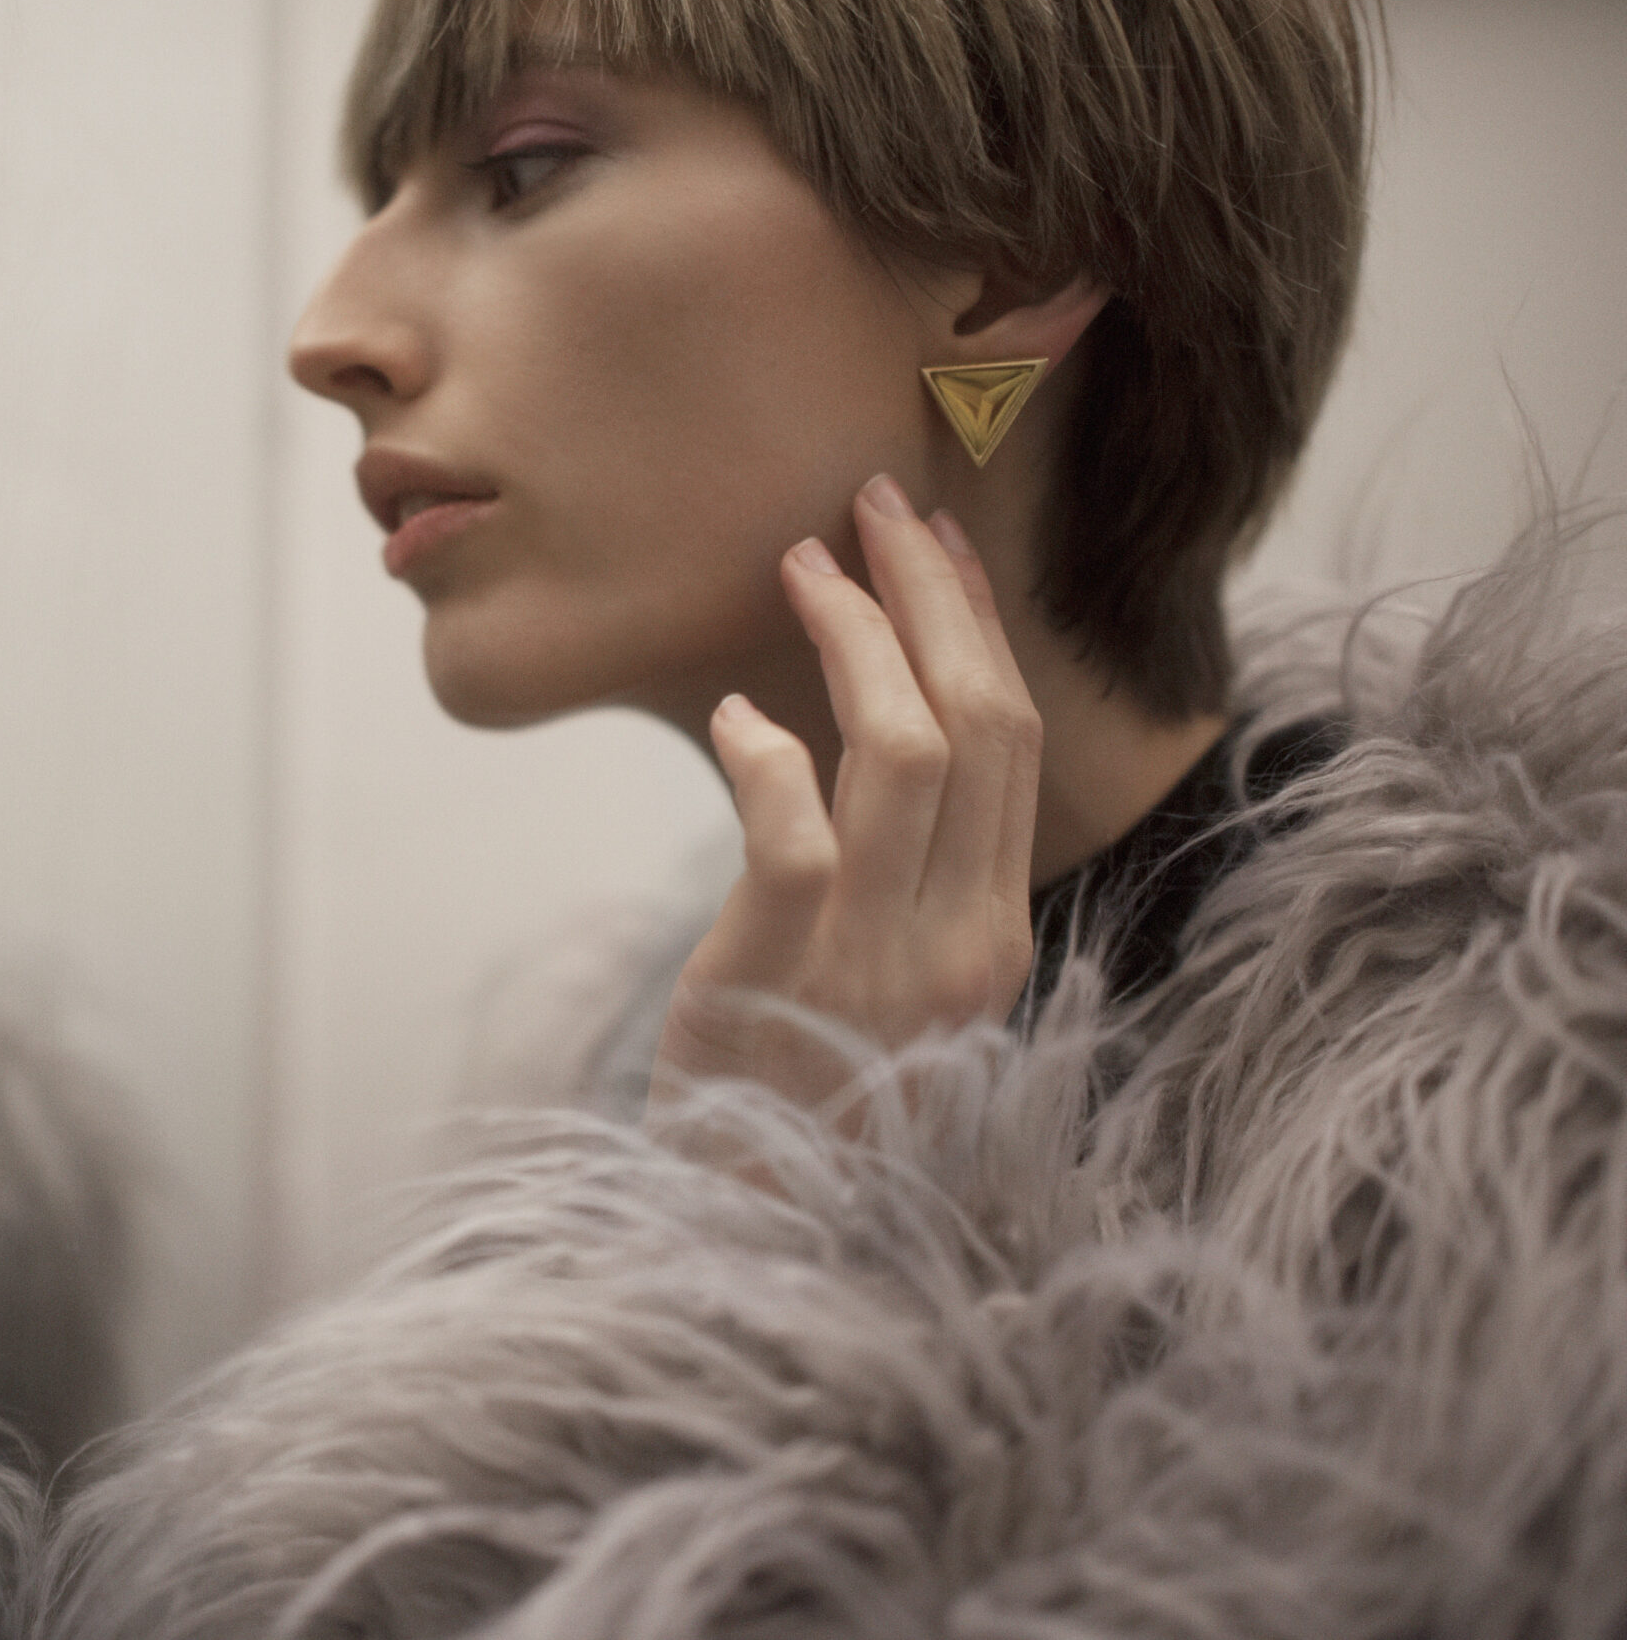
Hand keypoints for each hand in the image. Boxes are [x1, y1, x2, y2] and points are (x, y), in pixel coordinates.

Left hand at [654, 474, 1041, 1133]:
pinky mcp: (777, 977)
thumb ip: (905, 887)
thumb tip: (864, 746)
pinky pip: (792, 829)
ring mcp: (875, 963)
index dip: (977, 626)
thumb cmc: (804, 1099)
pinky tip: (731, 718)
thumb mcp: (891, 997)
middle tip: (874, 507)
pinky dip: (764, 752)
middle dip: (929, 594)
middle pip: (978, 722)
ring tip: (800, 563)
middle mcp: (961, 944)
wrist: (751, 1239)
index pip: (1014, 744)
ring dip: (853, 636)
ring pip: (900, 751)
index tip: (935, 544)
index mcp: (997, 938)